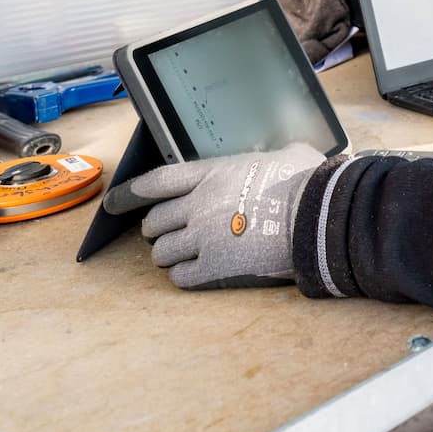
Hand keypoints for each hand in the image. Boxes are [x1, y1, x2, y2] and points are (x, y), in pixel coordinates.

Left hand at [103, 143, 326, 289]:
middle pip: (154, 223)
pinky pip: (181, 278)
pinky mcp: (215, 269)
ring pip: (162, 253)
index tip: (115, 202)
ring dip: (169, 255)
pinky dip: (184, 276)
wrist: (318, 218)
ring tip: (184, 255)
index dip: (129, 193)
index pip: (155, 182)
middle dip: (159, 229)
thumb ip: (273, 154)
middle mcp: (198, 206)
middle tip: (172, 233)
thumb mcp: (288, 154)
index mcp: (210, 174)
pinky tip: (196, 273)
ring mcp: (203, 240)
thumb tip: (291, 153)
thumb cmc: (307, 182)